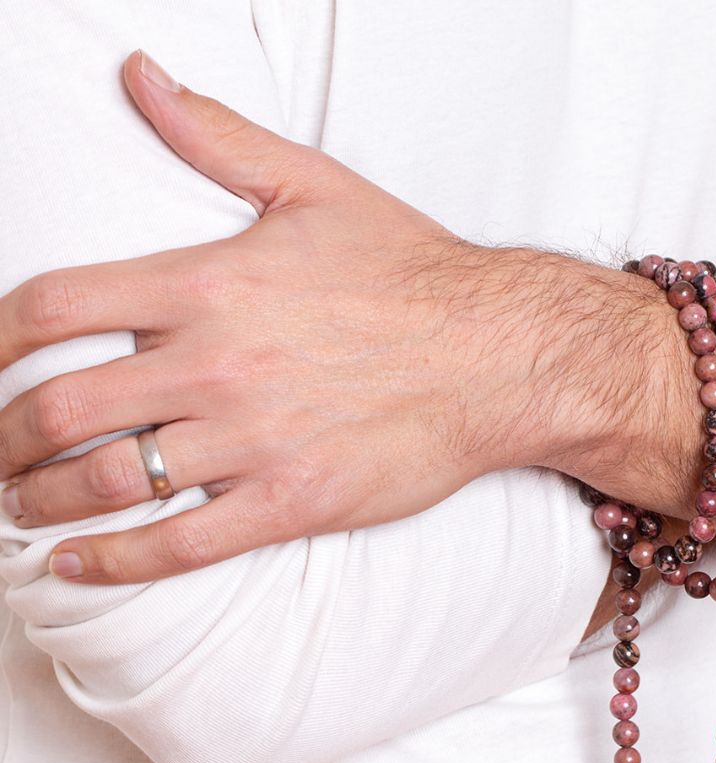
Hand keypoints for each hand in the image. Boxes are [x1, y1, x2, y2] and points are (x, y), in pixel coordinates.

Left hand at [0, 51, 616, 583]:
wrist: (499, 355)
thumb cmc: (414, 275)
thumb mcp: (314, 188)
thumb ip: (216, 137)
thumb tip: (140, 77)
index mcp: (209, 284)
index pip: (56, 308)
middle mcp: (217, 364)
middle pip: (61, 409)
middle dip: (3, 439)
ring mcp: (253, 441)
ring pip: (110, 483)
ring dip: (44, 502)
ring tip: (22, 508)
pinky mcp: (293, 502)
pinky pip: (181, 543)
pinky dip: (116, 562)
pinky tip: (77, 567)